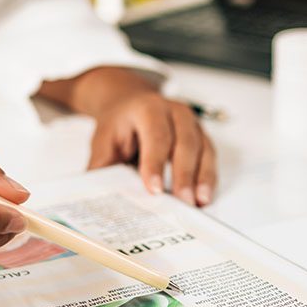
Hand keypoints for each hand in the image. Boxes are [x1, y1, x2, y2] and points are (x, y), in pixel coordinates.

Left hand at [38, 67, 216, 205]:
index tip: (154, 189)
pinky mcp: (201, 136)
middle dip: (184, 174)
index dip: (155, 163)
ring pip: (203, 149)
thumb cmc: (118, 125)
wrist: (129, 103)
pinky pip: (210, 157)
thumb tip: (96, 196)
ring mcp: (192, 123)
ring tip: (199, 203)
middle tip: (182, 201)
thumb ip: (101, 165)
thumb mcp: (103, 140)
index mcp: (148, 109)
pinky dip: (208, 178)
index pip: (155, 136)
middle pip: (185, 143)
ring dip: (202, 178)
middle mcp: (175, 112)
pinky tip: (204, 198)